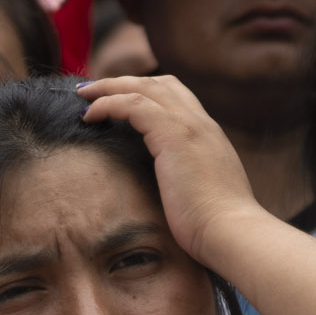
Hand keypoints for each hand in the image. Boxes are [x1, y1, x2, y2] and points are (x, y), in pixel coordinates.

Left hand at [79, 75, 261, 266]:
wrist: (232, 232)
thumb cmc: (217, 226)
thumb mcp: (205, 193)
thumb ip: (190, 179)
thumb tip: (171, 188)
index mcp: (208, 135)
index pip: (177, 97)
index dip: (146, 93)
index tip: (120, 101)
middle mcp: (200, 123)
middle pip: (159, 83)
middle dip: (124, 82)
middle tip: (94, 91)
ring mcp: (188, 125)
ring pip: (143, 87)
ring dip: (109, 87)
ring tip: (83, 95)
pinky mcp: (172, 134)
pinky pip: (132, 104)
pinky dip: (108, 104)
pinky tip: (90, 116)